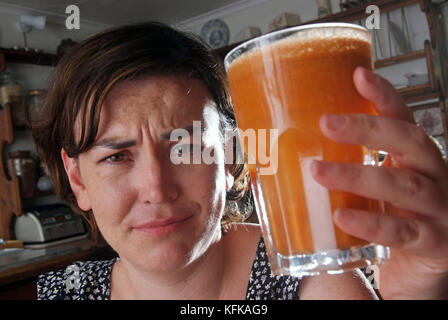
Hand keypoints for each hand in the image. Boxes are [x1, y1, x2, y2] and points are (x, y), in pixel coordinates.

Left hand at [311, 67, 447, 299]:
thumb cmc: (391, 219)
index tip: (358, 75)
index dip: (384, 96)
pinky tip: (342, 217)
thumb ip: (341, 172)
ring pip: (402, 185)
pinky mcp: (433, 243)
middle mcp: (431, 176)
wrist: (422, 268)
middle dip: (367, 128)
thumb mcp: (371, 190)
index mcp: (414, 158)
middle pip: (408, 141)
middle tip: (326, 122)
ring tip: (319, 171)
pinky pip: (403, 232)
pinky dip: (372, 224)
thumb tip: (273, 160)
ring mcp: (437, 210)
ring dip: (358, 176)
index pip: (403, 118)